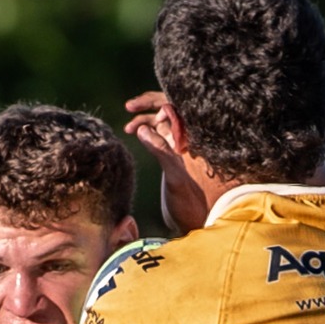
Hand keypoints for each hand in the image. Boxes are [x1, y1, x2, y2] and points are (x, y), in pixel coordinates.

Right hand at [125, 91, 209, 236]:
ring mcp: (182, 145)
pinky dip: (146, 130)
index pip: (178, 105)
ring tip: (128, 128)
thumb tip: (141, 129)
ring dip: (145, 119)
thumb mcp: (176, 178)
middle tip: (129, 108)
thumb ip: (162, 152)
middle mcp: (190, 138)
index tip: (133, 106)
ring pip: (162, 121)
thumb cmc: (192, 204)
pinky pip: (160, 133)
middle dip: (148, 106)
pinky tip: (133, 133)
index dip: (155, 100)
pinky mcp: (175, 154)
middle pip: (170, 108)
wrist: (196, 223)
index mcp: (196, 137)